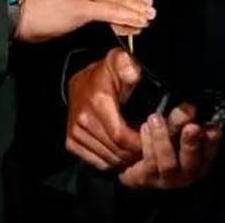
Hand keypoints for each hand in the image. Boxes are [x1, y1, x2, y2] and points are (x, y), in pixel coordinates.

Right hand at [66, 48, 143, 169]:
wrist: (81, 81)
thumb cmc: (105, 74)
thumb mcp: (118, 62)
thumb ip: (127, 65)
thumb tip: (134, 74)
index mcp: (98, 102)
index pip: (121, 135)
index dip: (138, 143)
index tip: (152, 139)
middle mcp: (83, 120)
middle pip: (116, 150)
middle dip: (135, 153)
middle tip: (149, 146)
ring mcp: (76, 133)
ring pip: (108, 159)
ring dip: (125, 159)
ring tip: (137, 149)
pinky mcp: (72, 142)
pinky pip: (97, 162)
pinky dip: (111, 162)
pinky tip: (122, 152)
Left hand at [119, 103, 220, 188]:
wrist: (135, 159)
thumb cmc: (161, 140)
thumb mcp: (174, 127)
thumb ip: (183, 120)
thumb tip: (190, 107)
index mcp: (200, 158)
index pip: (210, 150)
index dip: (213, 141)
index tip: (212, 128)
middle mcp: (187, 172)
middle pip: (192, 161)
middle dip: (191, 143)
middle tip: (191, 127)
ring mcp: (169, 179)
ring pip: (168, 163)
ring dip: (162, 138)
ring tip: (155, 118)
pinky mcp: (149, 179)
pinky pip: (150, 164)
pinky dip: (148, 143)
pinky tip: (145, 128)